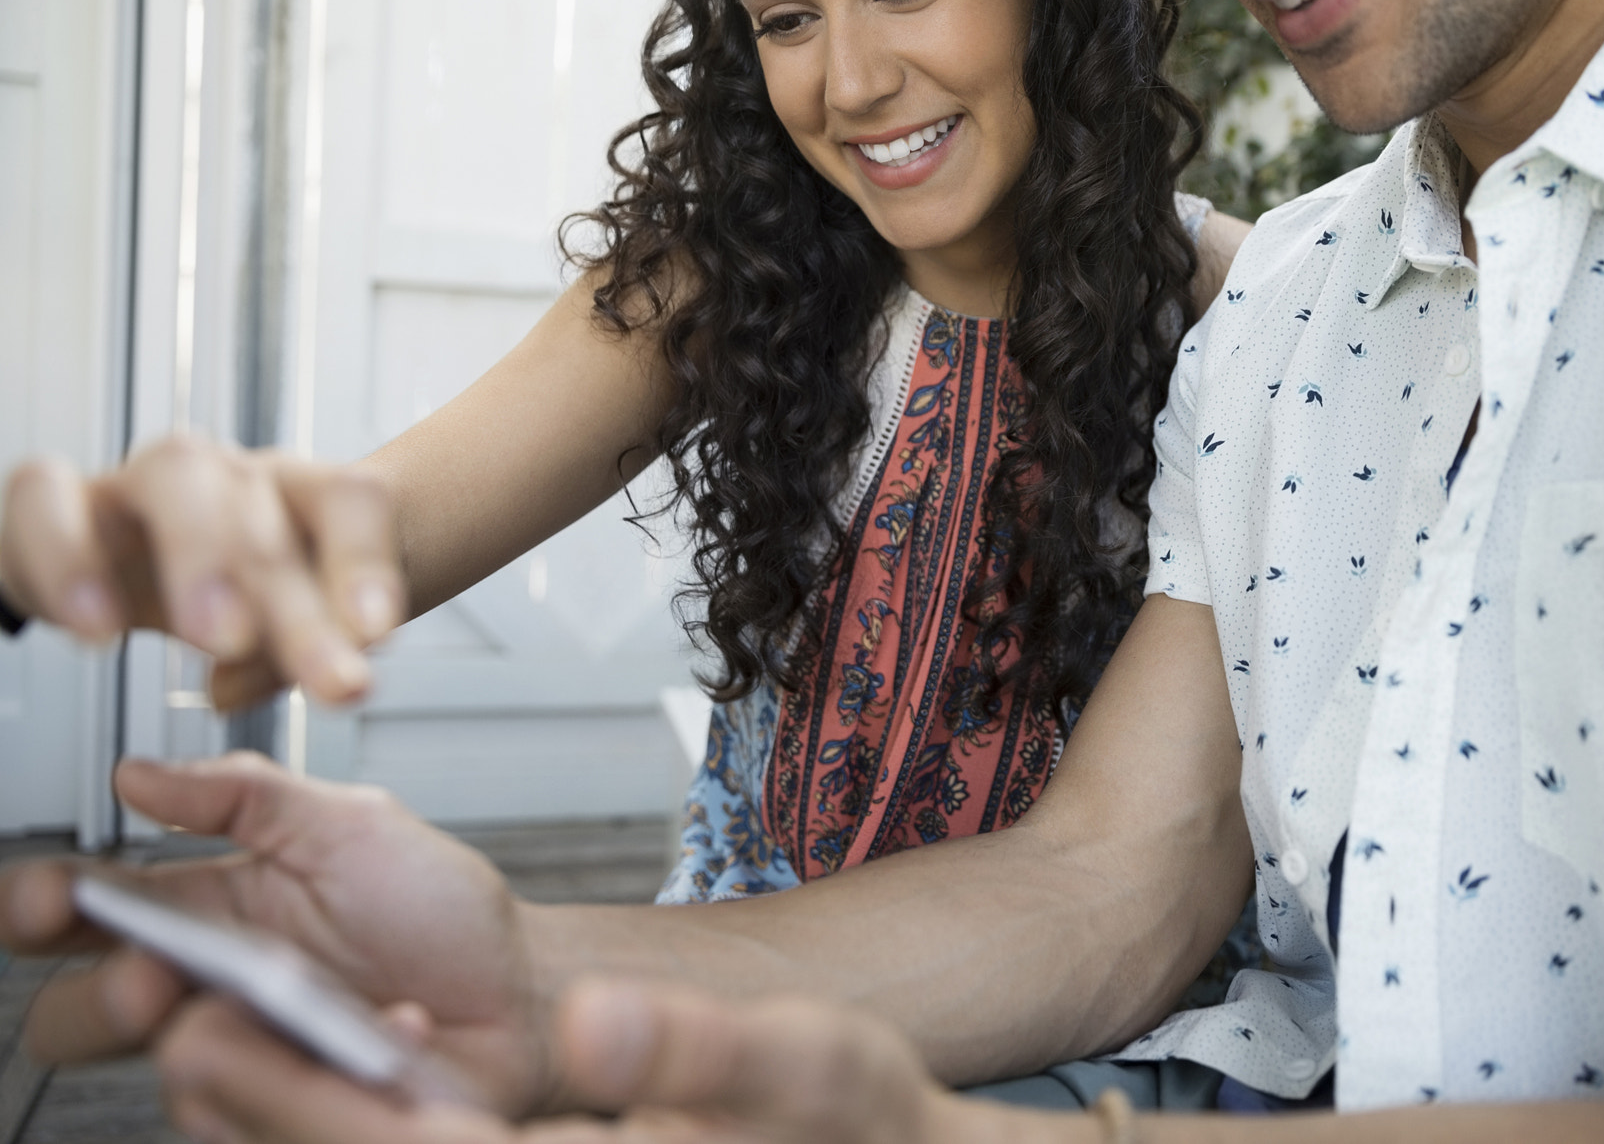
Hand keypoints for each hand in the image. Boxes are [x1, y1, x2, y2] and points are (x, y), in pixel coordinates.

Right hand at [0, 437, 404, 706]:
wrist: (93, 568)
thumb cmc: (210, 592)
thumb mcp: (270, 629)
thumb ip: (305, 651)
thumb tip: (337, 673)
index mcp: (294, 496)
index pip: (350, 498)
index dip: (369, 560)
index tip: (379, 636)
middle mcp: (223, 476)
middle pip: (262, 503)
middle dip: (293, 593)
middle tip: (318, 671)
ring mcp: (138, 482)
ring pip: (174, 474)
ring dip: (202, 555)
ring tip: (221, 639)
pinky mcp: (52, 502)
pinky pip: (48, 498)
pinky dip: (70, 558)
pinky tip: (99, 627)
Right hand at [0, 753, 553, 1115]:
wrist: (523, 990)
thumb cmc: (438, 910)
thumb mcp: (351, 825)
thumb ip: (248, 793)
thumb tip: (140, 775)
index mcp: (208, 908)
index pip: (84, 912)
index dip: (40, 905)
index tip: (48, 898)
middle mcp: (209, 991)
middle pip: (79, 1018)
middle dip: (96, 1000)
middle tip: (152, 976)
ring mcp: (251, 1057)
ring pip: (168, 1075)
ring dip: (208, 1041)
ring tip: (273, 1005)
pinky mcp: (294, 1110)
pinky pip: (260, 1117)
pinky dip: (326, 1069)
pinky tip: (390, 1030)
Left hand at [151, 979, 1025, 1143]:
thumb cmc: (862, 1127)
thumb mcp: (810, 1067)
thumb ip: (702, 1050)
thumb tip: (600, 1026)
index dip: (297, 1102)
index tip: (213, 1034)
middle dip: (269, 1117)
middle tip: (186, 1033)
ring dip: (302, 1129)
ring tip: (233, 1060)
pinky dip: (370, 1131)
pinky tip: (362, 1083)